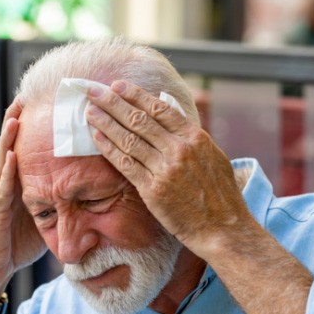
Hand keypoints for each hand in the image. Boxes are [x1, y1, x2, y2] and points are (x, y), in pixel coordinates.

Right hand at [0, 100, 46, 298]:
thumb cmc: (14, 248)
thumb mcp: (42, 223)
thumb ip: (56, 206)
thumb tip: (84, 198)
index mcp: (14, 189)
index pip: (20, 154)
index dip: (24, 132)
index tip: (34, 107)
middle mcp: (2, 190)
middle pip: (8, 151)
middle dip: (13, 125)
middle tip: (21, 98)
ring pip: (2, 165)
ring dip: (8, 141)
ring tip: (16, 117)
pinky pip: (2, 192)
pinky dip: (7, 172)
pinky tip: (12, 156)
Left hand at [85, 81, 250, 256]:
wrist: (222, 228)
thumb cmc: (220, 194)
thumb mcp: (213, 156)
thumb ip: (190, 136)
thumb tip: (170, 115)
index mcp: (195, 137)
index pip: (159, 109)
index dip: (135, 95)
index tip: (118, 86)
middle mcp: (179, 149)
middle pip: (139, 119)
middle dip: (113, 102)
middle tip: (94, 92)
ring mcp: (165, 169)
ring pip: (129, 139)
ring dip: (106, 122)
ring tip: (90, 111)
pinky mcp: (153, 190)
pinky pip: (125, 164)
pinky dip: (109, 148)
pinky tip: (97, 137)